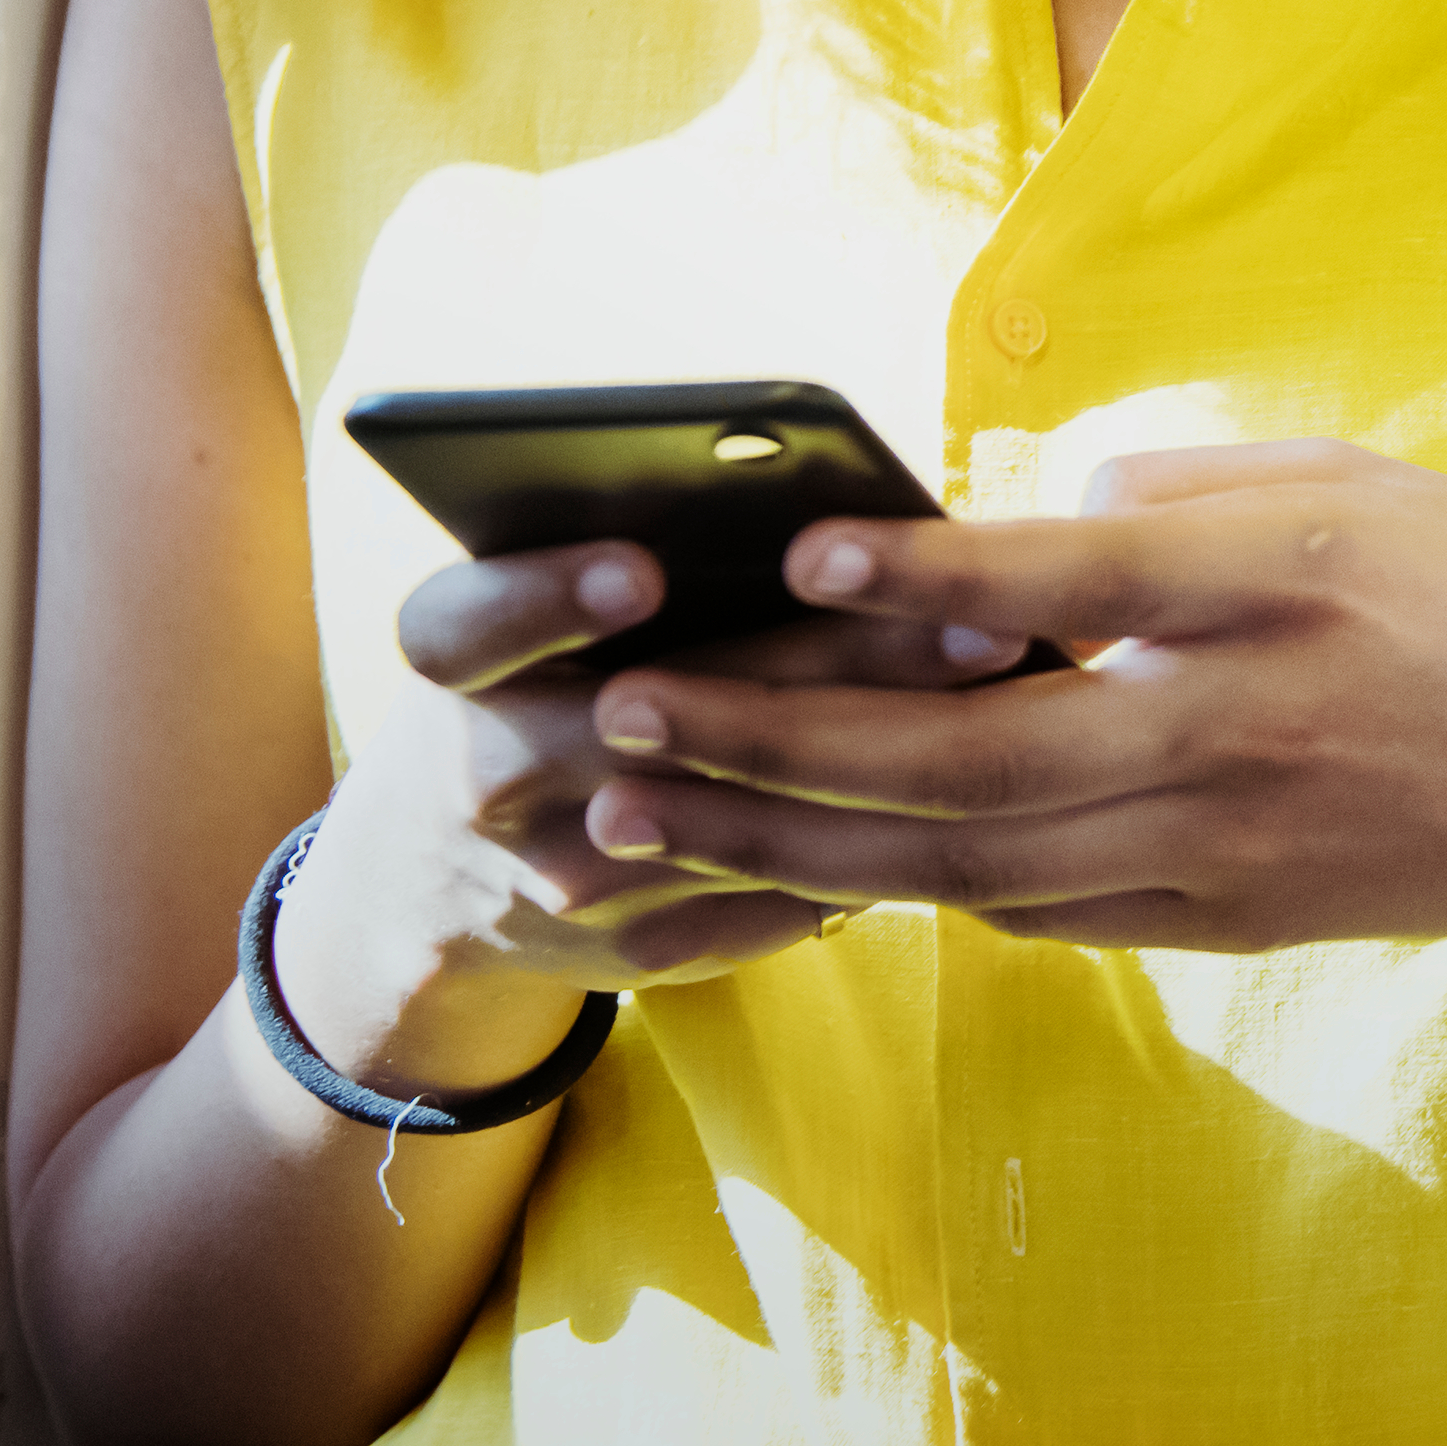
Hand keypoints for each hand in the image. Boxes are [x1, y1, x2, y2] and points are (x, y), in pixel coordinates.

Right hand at [275, 544, 1021, 1096]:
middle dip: (816, 666)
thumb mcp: (537, 624)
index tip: (645, 569)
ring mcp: (562, 879)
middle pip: (650, 722)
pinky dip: (879, 835)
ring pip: (735, 819)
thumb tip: (842, 497)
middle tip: (968, 615)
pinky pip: (774, 894)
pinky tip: (990, 780)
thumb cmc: (536, 687)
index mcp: (453, 672)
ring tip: (1005, 691)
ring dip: (879, 757)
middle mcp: (487, 778)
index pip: (467, 627)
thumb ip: (645, 559)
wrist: (441, 885)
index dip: (548, 598)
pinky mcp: (640, 948)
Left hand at [572, 443, 1446, 955]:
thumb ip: (1187, 489)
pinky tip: (811, 857)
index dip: (927, 572)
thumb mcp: (1371, 487)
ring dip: (793, 840)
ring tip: (650, 811)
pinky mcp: (1230, 919)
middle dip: (773, 743)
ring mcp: (1231, 848)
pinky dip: (912, 885)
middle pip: (967, 756)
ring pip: (967, 860)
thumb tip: (1025, 521)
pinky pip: (1036, 909)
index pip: (1072, 581)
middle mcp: (1244, 732)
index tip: (800, 549)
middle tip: (622, 717)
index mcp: (1285, 593)